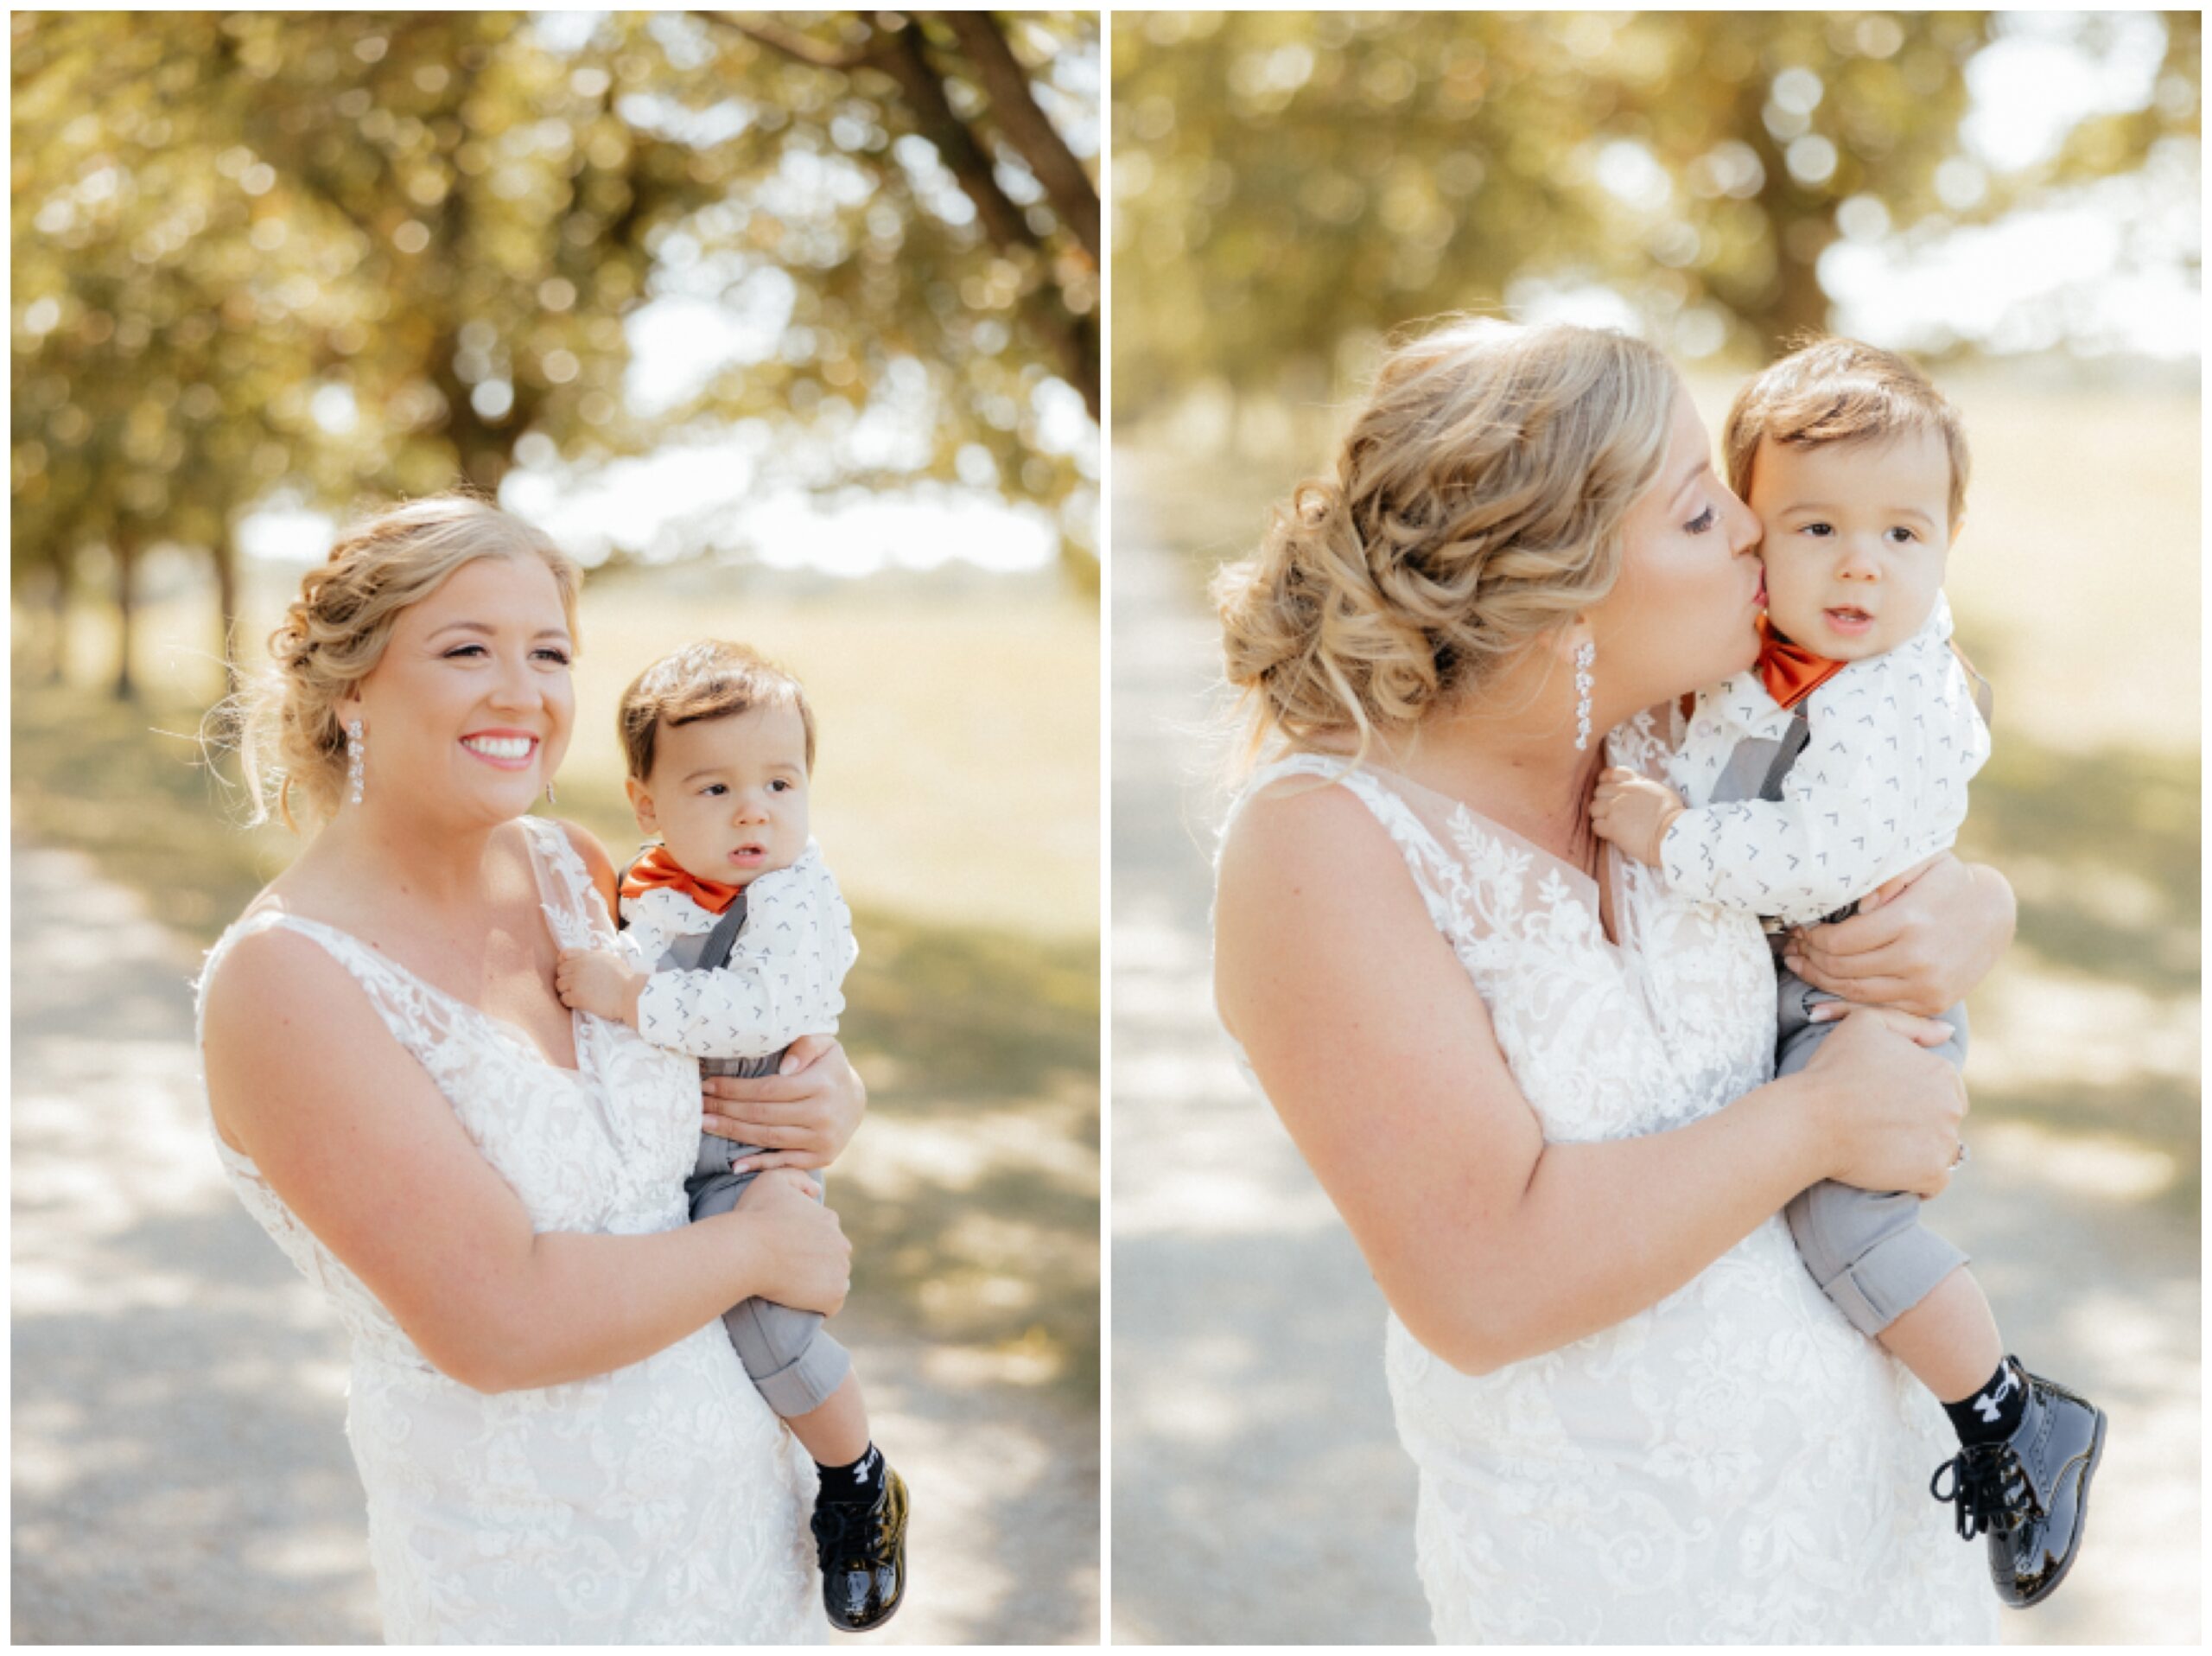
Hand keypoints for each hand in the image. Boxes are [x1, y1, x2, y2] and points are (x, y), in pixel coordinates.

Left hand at [553, 947, 644, 1025]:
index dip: (564, 962)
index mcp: (588, 956)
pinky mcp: (577, 997)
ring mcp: (577, 982)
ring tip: (577, 994)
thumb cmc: (625, 978)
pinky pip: (564, 999)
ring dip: (566, 990)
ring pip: (559, 985)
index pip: (564, 954)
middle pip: (560, 971)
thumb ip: (593, 957)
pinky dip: (570, 1001)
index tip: (570, 970)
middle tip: (576, 985)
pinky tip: (579, 1002)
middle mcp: (579, 966)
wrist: (631, 995)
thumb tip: (584, 958)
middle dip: (566, 978)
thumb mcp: (609, 959)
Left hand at [702, 1033, 865, 1173]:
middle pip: (762, 1115)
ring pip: (767, 1138)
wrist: (855, 1102)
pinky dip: (759, 1165)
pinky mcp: (821, 1158)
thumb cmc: (829, 1069)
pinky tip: (735, 1164)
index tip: (708, 1084)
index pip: (767, 1089)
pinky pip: (784, 1162)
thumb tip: (785, 1066)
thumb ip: (806, 1045)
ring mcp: (822, 1139)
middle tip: (699, 1105)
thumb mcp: (825, 1045)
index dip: (734, 1088)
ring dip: (732, 1133)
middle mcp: (822, 1115)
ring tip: (706, 1124)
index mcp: (820, 1085)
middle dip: (725, 1109)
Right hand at [729, 1168, 849, 1315]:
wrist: (747, 1250)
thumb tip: (817, 1190)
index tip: (787, 1250)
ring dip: (819, 1283)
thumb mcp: (772, 1180)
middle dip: (816, 1262)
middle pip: (832, 1257)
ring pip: (834, 1279)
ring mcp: (840, 1270)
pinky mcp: (834, 1295)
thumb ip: (797, 1178)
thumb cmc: (755, 1216)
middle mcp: (841, 1243)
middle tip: (789, 1270)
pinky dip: (819, 1305)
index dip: (806, 1243)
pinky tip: (800, 1301)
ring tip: (793, 1286)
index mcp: (829, 1220)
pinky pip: (831, 1304)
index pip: (825, 1234)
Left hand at [1590, 768, 1684, 866]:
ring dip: (1600, 815)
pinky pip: (1595, 825)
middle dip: (1603, 800)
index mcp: (1635, 782)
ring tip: (1611, 822)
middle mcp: (1622, 792)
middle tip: (1612, 811)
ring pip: (1594, 808)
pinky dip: (1601, 829)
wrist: (1672, 833)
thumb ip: (1642, 786)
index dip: (1605, 781)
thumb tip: (1634, 788)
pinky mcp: (1612, 827)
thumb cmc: (1672, 815)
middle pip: (1599, 791)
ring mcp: (1615, 809)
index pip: (1610, 773)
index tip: (1608, 789)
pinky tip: (1611, 833)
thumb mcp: (1658, 790)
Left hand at [1783, 853, 2014, 1017]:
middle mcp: (1916, 959)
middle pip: (1842, 969)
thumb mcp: (1921, 863)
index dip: (1812, 938)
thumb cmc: (1947, 881)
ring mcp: (1925, 986)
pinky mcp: (1931, 1003)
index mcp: (1908, 922)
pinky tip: (1821, 997)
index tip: (1800, 929)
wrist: (1995, 912)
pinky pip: (1878, 1008)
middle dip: (1810, 959)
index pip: (1840, 941)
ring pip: (1855, 992)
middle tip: (1791, 949)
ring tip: (1799, 966)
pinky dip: (1845, 1004)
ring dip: (1820, 981)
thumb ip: (1885, 878)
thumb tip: (1855, 906)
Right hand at [1801, 1008, 1967, 1198]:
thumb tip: (1947, 1033)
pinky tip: (1890, 1170)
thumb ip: (1912, 1024)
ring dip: (1920, 1150)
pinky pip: (1935, 1182)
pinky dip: (1917, 1179)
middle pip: (1947, 1119)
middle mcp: (1951, 1106)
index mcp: (1942, 1071)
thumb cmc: (1832, 1069)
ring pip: (1943, 1150)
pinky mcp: (1931, 1173)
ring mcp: (1944, 1142)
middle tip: (1882, 1123)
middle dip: (1922, 1121)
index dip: (1915, 1094)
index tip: (1885, 1100)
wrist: (1810, 1120)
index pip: (1945, 1088)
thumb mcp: (1866, 1024)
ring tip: (1883, 1146)